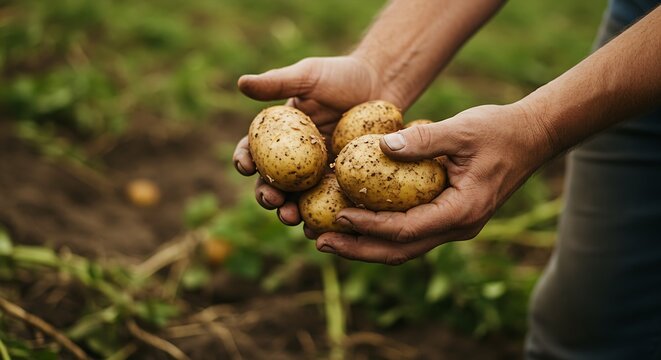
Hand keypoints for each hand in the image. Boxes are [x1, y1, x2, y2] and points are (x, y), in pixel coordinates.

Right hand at [233, 55, 405, 226]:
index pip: (253, 150)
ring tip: (291, 216)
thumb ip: (277, 82)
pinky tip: (320, 226)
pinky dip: (322, 217)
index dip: (244, 160)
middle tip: (271, 199)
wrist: (382, 85)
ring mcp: (318, 174)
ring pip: (297, 199)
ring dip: (289, 212)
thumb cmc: (343, 75)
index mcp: (278, 135)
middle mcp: (294, 158)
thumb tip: (241, 83)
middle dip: (266, 195)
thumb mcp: (308, 76)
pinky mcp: (342, 183)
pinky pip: (329, 204)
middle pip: (272, 182)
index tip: (245, 166)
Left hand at [315, 103, 553, 264]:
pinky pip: (411, 233)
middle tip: (319, 241)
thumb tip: (378, 146)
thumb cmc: (499, 130)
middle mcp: (458, 227)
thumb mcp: (461, 129)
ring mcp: (455, 225)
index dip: (368, 226)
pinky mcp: (449, 217)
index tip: (337, 216)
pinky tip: (357, 222)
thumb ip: (422, 140)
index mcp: (462, 211)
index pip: (405, 229)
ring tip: (329, 239)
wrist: (532, 136)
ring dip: (365, 245)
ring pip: (404, 247)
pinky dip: (381, 232)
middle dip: (358, 249)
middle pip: (399, 251)